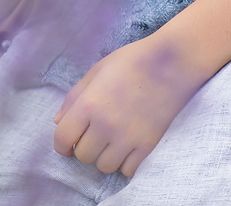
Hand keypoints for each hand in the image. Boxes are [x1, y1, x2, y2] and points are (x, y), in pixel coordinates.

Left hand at [53, 32, 208, 176]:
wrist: (172, 62)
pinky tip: (128, 148)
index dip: (61, 144)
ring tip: (112, 142)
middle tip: (94, 135)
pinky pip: (128, 170)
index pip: (62, 138)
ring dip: (104, 156)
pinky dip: (125, 163)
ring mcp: (127, 137)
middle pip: (82, 155)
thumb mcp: (97, 71)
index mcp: (88, 104)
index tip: (68, 142)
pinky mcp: (148, 145)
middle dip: (84, 147)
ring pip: (104, 166)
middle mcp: (105, 125)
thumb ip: (74, 97)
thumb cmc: (132, 61)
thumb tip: (58, 120)